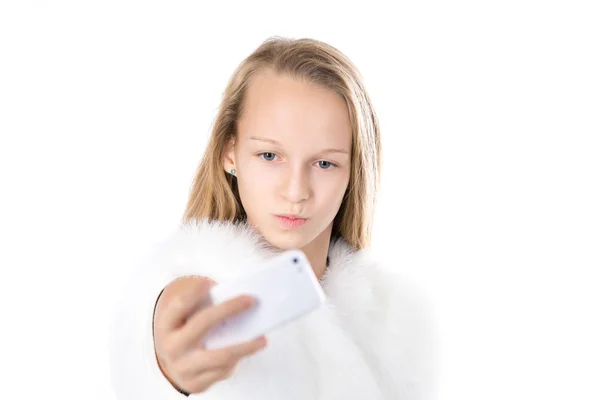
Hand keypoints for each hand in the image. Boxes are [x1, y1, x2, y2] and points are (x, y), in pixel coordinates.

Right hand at [153, 276, 266, 393]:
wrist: (175, 365)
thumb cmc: (188, 332)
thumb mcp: (188, 318)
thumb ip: (205, 306)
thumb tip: (238, 299)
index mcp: (167, 325)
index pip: (179, 306)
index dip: (192, 293)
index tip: (209, 282)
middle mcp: (171, 347)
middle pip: (202, 323)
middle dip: (228, 309)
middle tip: (250, 300)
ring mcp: (183, 367)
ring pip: (220, 355)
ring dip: (245, 346)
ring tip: (263, 339)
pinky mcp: (196, 383)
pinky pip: (223, 371)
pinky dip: (238, 359)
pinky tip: (249, 350)